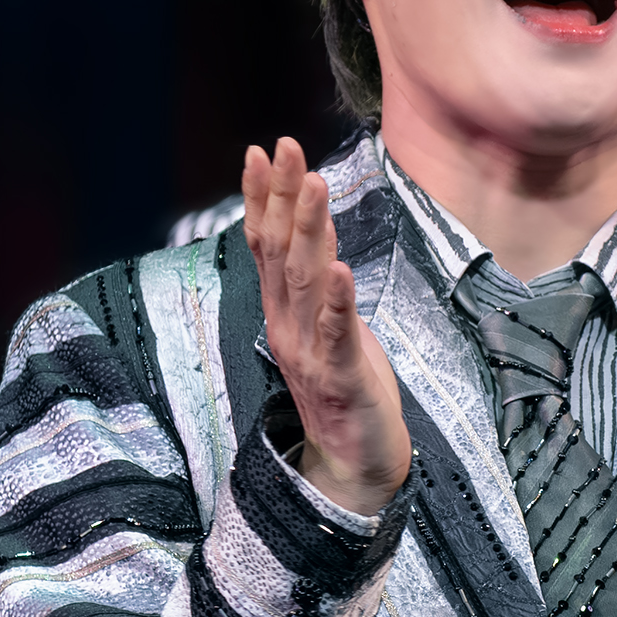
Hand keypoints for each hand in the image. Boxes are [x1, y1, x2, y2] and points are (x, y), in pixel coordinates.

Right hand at [241, 138, 409, 514]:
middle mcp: (288, 327)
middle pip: (281, 252)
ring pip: (307, 283)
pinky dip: (339, 302)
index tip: (261, 151)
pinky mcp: (341, 379)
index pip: (268, 245)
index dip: (264, 198)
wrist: (354, 470)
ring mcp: (311, 353)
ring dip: (310, 232)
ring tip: (315, 186)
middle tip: (284, 147)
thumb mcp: (328, 330)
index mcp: (285, 313)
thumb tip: (318, 244)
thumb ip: (316, 289)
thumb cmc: (347, 393)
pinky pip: (338, 335)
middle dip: (283, 196)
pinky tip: (342, 270)